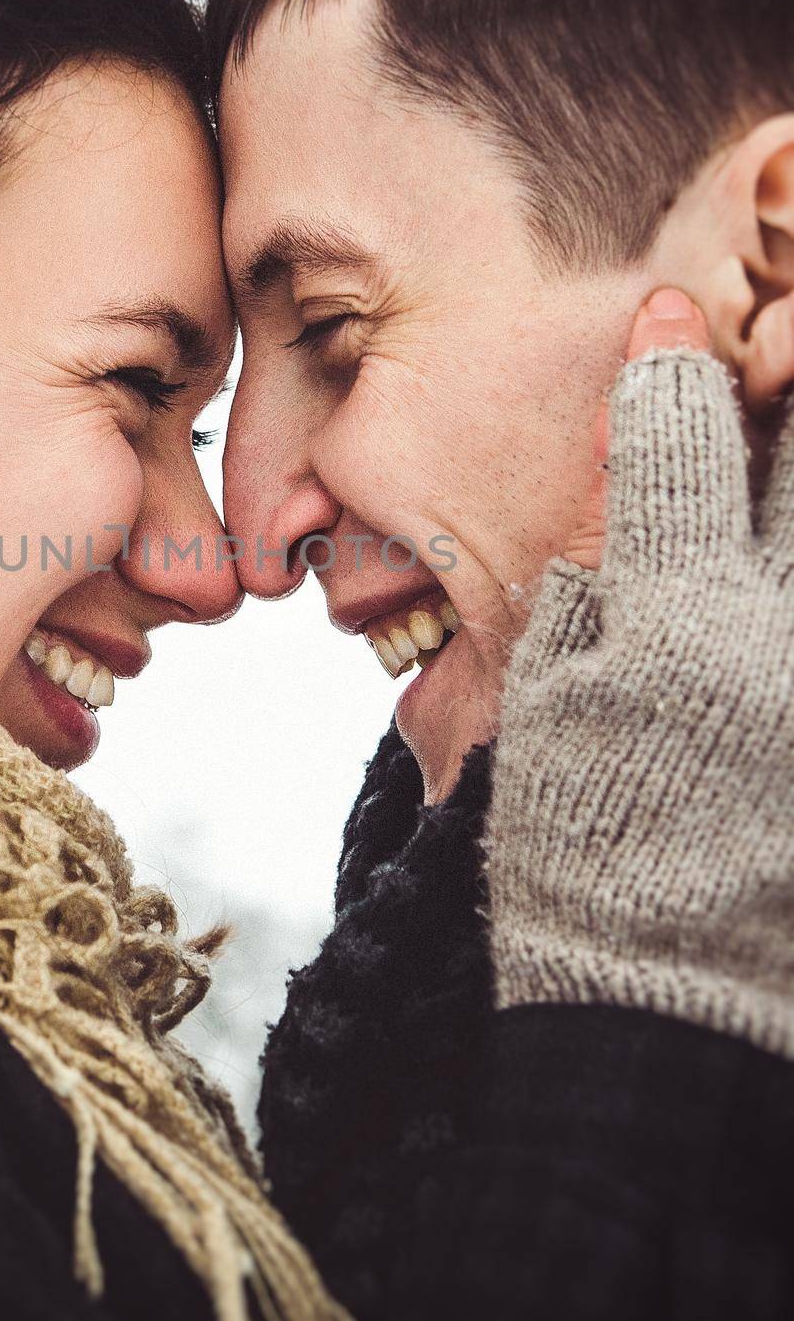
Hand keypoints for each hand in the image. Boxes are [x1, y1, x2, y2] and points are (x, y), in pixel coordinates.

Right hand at [484, 288, 793, 1057]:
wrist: (675, 1005)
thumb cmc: (586, 855)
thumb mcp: (550, 707)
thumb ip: (592, 570)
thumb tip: (624, 447)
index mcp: (680, 629)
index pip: (675, 448)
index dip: (669, 364)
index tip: (669, 314)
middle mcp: (778, 639)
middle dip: (783, 372)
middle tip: (774, 332)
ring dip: (789, 449)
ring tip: (776, 403)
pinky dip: (776, 551)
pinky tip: (757, 551)